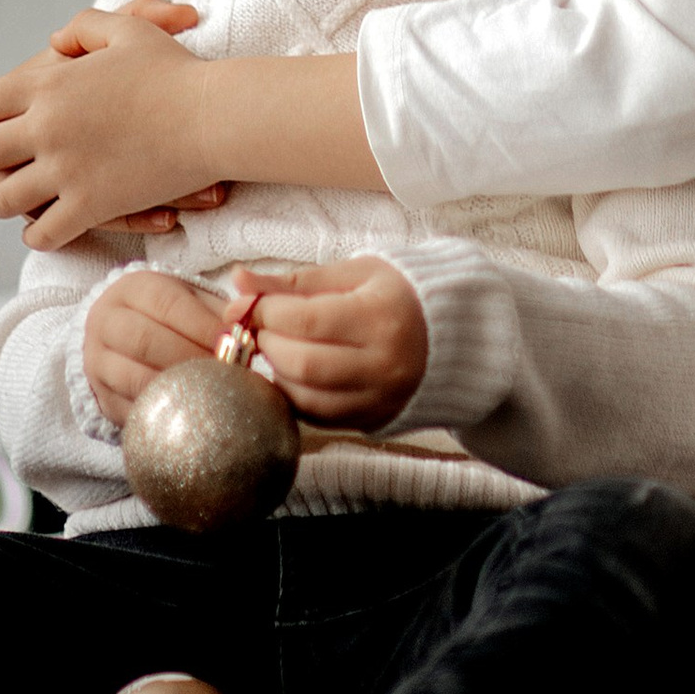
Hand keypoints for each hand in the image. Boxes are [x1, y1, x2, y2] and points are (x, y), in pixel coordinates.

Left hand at [0, 0, 211, 250]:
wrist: (210, 115)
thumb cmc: (173, 70)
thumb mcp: (126, 29)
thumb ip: (84, 28)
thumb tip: (55, 42)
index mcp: (49, 84)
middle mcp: (46, 129)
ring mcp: (65, 172)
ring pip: (4, 198)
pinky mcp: (90, 206)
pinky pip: (46, 232)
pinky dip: (37, 235)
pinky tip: (36, 231)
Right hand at [80, 270, 230, 428]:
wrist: (118, 333)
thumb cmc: (167, 314)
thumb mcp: (189, 299)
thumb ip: (217, 308)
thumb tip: (248, 320)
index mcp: (133, 289)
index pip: (168, 304)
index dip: (202, 324)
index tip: (233, 342)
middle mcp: (106, 321)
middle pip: (146, 340)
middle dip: (191, 358)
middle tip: (225, 372)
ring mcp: (97, 361)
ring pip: (134, 377)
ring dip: (177, 388)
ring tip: (211, 394)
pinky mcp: (101, 396)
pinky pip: (129, 409)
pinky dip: (161, 413)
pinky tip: (189, 414)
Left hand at [227, 259, 426, 434]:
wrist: (455, 334)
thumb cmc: (399, 295)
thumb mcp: (353, 274)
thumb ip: (294, 280)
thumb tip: (239, 281)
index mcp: (380, 316)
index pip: (306, 319)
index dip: (266, 312)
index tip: (249, 304)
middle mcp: (383, 364)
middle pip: (303, 364)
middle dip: (268, 344)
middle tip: (260, 328)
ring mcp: (379, 398)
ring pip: (307, 397)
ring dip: (277, 373)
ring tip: (278, 347)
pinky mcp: (374, 419)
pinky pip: (319, 417)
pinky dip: (296, 395)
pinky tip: (295, 372)